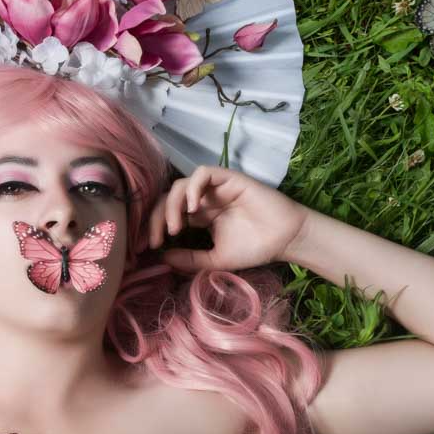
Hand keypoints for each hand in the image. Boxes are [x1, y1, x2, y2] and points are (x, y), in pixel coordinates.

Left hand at [142, 165, 310, 271]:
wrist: (285, 239)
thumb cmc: (254, 248)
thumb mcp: (216, 260)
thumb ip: (190, 259)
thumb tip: (162, 257)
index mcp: (198, 216)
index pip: (168, 214)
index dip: (155, 227)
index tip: (149, 247)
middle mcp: (203, 199)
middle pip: (168, 198)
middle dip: (158, 217)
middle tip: (157, 239)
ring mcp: (215, 188)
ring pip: (181, 185)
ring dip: (172, 205)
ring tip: (175, 228)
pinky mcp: (228, 178)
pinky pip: (203, 173)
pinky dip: (192, 188)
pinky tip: (192, 208)